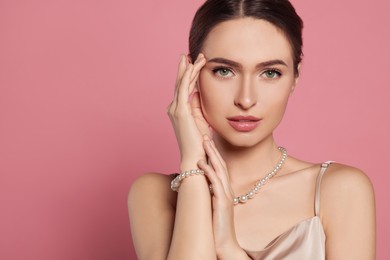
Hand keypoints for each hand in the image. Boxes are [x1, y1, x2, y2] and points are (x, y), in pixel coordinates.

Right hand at [167, 54, 207, 167]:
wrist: (195, 157)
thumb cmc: (199, 143)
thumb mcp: (200, 121)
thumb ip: (197, 106)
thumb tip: (197, 93)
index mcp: (179, 111)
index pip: (184, 89)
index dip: (189, 76)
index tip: (194, 64)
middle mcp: (174, 108)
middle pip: (180, 83)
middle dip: (185, 68)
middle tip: (189, 55)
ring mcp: (175, 109)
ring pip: (182, 83)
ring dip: (189, 69)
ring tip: (195, 57)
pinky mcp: (181, 111)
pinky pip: (184, 88)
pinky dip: (188, 76)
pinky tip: (193, 66)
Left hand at [198, 136, 248, 258]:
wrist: (224, 244)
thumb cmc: (216, 226)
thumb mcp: (212, 206)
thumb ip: (209, 194)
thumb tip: (200, 185)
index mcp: (224, 190)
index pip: (219, 167)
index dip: (213, 153)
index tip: (207, 141)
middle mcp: (227, 189)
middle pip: (220, 164)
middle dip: (212, 149)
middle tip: (205, 134)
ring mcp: (226, 195)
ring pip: (219, 170)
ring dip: (212, 155)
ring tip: (204, 142)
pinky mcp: (222, 202)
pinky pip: (215, 183)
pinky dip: (209, 172)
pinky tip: (202, 163)